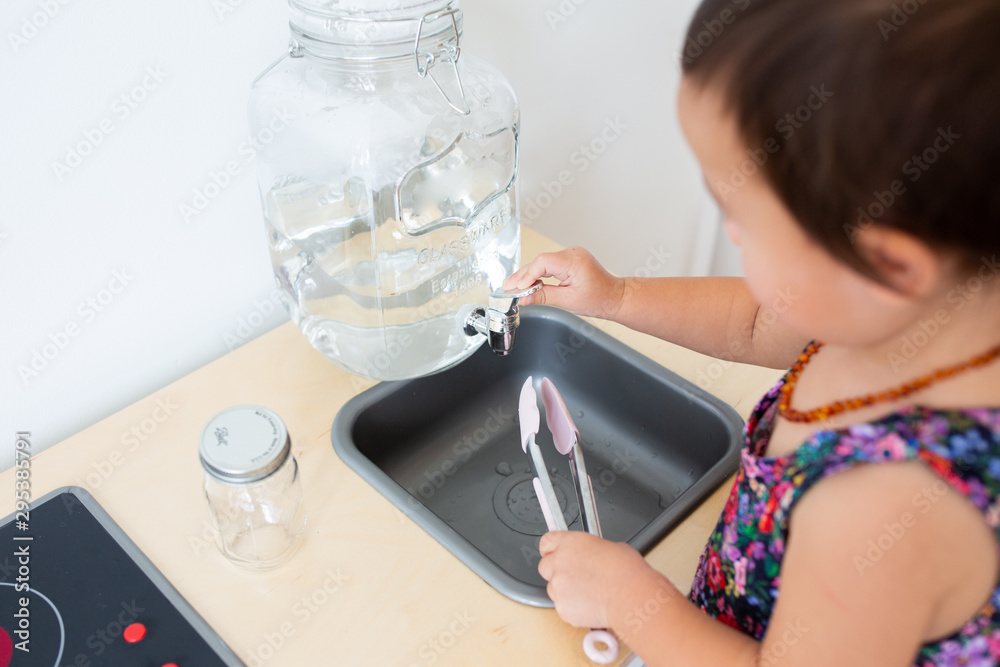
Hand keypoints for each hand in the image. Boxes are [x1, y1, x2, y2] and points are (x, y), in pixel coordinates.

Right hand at [503, 247, 624, 319]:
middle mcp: (573, 253)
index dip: (527, 275)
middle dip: (523, 275)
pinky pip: (549, 263)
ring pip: (542, 262)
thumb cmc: (599, 299)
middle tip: (508, 287)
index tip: (517, 288)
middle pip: (540, 261)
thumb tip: (524, 298)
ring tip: (513, 286)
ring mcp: (571, 254)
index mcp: (574, 261)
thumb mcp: (569, 301)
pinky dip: (538, 273)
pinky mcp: (569, 259)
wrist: (614, 297)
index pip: (543, 262)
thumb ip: (544, 297)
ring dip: (528, 274)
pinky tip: (528, 282)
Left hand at [537, 531, 654, 629]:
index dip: (551, 549)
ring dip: (565, 590)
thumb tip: (590, 556)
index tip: (555, 554)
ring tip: (588, 593)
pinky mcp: (562, 608)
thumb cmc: (626, 571)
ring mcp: (558, 587)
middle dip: (556, 572)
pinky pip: (563, 607)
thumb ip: (590, 550)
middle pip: (544, 566)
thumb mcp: (609, 546)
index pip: (546, 542)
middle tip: (574, 576)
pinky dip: (573, 607)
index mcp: (569, 543)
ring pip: (553, 589)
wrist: (630, 596)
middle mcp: (559, 563)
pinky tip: (591, 605)